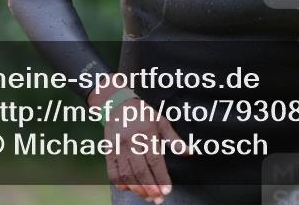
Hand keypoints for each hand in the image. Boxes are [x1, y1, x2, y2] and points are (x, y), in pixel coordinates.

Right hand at [89, 86, 186, 202]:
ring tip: (147, 197)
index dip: (161, 177)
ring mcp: (118, 147)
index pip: (155, 160)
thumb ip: (174, 139)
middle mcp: (131, 141)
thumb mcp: (161, 121)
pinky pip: (112, 171)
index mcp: (147, 133)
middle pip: (140, 170)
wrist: (117, 104)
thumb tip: (190, 152)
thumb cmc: (143, 114)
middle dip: (150, 188)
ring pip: (126, 174)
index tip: (167, 190)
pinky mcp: (108, 151)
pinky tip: (129, 190)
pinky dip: (120, 184)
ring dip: (137, 189)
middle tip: (158, 199)